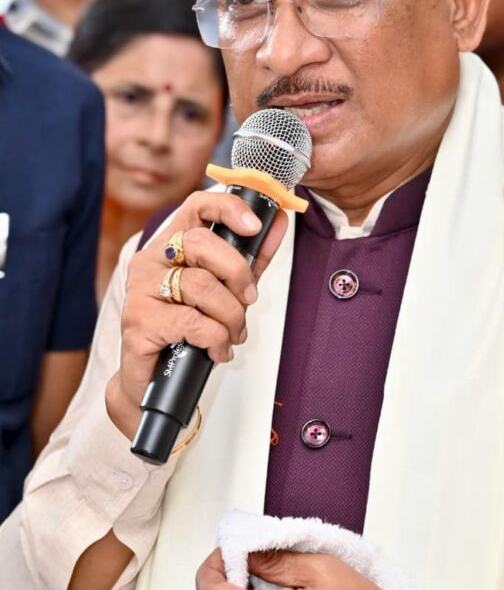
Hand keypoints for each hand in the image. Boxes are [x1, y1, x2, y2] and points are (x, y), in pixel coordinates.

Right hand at [106, 191, 287, 438]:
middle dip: (237, 273)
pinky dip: (216, 338)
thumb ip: (251, 258)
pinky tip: (217, 350)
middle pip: (200, 243)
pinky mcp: (139, 321)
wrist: (153, 382)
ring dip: (230, 314)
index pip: (196, 206)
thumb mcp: (227, 289)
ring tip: (232, 333)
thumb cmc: (188, 331)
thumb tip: (278, 221)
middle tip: (247, 299)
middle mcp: (151, 260)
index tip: (255, 226)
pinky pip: (192, 322)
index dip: (228, 208)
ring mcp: (140, 289)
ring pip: (200, 285)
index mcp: (171, 244)